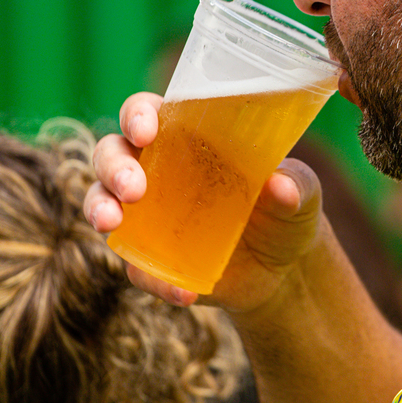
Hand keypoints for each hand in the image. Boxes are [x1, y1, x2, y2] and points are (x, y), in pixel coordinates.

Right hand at [85, 92, 325, 313]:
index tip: (146, 128)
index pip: (148, 112)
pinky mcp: (149, 259)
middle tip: (133, 188)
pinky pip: (135, 266)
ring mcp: (146, 215)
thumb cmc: (287, 210)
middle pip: (112, 152)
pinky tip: (181, 291)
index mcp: (188, 137)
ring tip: (112, 223)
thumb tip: (280, 186)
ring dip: (99, 207)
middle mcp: (157, 168)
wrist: (286, 270)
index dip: (138, 114)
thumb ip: (295, 185)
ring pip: (101, 199)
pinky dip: (151, 278)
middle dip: (114, 165)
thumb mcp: (302, 193)